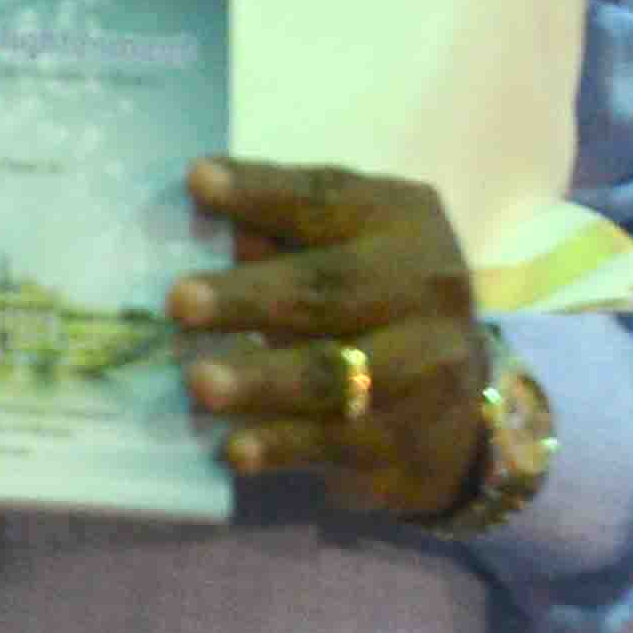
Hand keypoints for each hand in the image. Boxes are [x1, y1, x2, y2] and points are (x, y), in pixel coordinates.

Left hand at [176, 160, 486, 516]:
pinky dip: (283, 445)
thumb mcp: (340, 253)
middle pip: (333, 287)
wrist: (452, 410)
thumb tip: (185, 220)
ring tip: (200, 384)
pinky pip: (338, 440)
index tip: (198, 182)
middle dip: (252, 296)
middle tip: (180, 302)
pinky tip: (236, 450)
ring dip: (264, 379)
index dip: (262, 193)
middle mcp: (426, 286)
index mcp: (401, 221)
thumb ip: (274, 238)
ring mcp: (426, 366)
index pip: (326, 199)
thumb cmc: (369, 307)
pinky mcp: (407, 436)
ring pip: (337, 372)